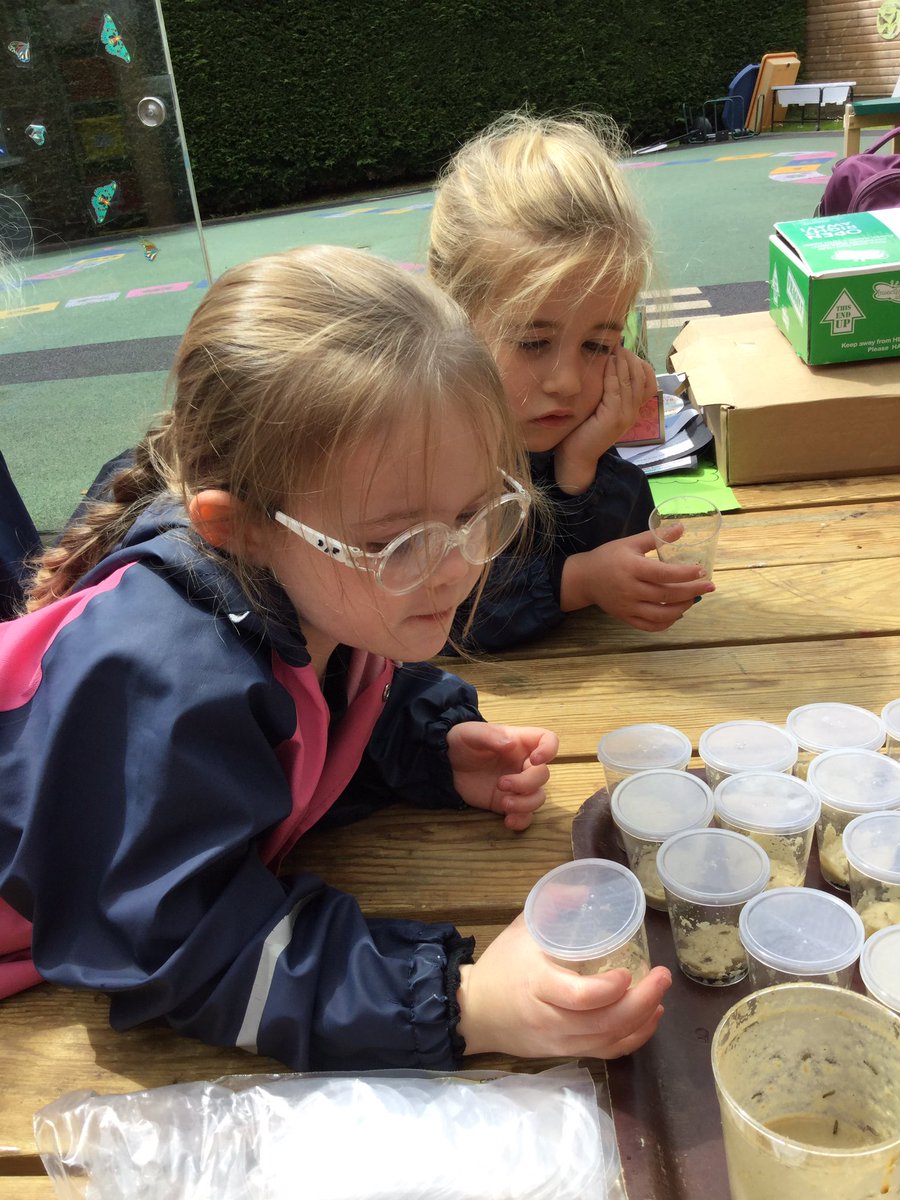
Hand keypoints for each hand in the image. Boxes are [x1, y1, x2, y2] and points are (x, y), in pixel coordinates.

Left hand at [446, 722, 558, 830]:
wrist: (444, 765)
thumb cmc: (460, 742)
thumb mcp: (471, 733)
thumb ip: (490, 736)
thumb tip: (510, 744)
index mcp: (519, 742)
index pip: (548, 740)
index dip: (549, 749)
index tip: (535, 760)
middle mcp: (523, 764)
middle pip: (543, 775)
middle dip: (526, 783)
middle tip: (501, 784)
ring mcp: (517, 785)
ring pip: (538, 797)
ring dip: (526, 804)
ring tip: (504, 804)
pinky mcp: (507, 803)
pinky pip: (525, 815)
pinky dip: (521, 820)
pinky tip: (508, 821)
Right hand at [457, 915, 671, 1057]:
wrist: (475, 1012)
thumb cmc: (501, 965)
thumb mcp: (522, 928)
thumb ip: (554, 905)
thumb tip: (589, 888)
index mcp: (538, 985)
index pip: (581, 996)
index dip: (611, 988)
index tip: (630, 970)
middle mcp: (551, 1019)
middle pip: (604, 1023)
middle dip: (642, 1002)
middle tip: (662, 976)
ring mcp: (560, 1041)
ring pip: (609, 1041)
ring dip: (642, 1021)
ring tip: (660, 996)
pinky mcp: (565, 1053)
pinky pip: (605, 1053)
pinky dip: (632, 1039)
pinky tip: (648, 1020)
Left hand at [554, 349, 657, 494]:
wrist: (575, 457)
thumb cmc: (582, 430)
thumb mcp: (598, 406)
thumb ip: (606, 390)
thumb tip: (605, 363)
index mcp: (632, 409)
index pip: (648, 380)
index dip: (638, 363)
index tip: (623, 349)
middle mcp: (633, 412)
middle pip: (641, 376)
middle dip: (630, 357)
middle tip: (618, 343)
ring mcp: (625, 415)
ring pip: (631, 381)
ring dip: (623, 361)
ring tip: (614, 347)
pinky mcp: (613, 417)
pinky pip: (618, 389)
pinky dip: (614, 373)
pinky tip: (608, 361)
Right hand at [561, 532, 714, 630]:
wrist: (584, 578)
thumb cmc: (608, 557)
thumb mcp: (630, 543)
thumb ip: (655, 536)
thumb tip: (681, 528)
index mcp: (632, 568)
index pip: (663, 573)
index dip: (685, 574)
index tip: (701, 571)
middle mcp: (630, 589)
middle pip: (666, 595)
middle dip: (691, 591)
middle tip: (709, 587)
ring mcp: (628, 606)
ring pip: (661, 614)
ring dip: (682, 608)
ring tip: (694, 599)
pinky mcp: (626, 617)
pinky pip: (650, 626)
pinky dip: (667, 623)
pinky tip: (677, 613)